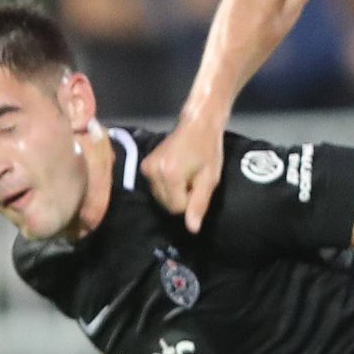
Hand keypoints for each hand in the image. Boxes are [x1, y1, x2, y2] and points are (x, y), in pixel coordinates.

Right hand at [143, 117, 224, 234]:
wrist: (197, 124)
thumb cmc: (208, 150)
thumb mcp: (209, 178)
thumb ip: (199, 204)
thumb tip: (192, 229)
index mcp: (170, 175)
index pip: (177, 208)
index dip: (190, 200)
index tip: (197, 183)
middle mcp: (153, 173)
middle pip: (166, 204)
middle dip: (181, 196)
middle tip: (192, 177)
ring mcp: (146, 168)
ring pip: (160, 197)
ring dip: (174, 191)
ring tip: (185, 172)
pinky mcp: (143, 165)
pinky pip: (156, 187)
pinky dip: (166, 185)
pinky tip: (176, 171)